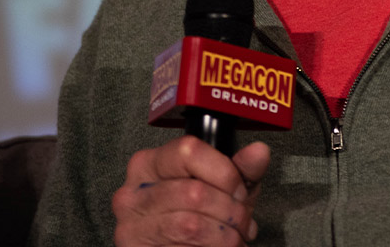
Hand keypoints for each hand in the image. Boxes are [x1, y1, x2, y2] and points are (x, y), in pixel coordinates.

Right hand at [111, 136, 270, 245]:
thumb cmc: (197, 217)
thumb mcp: (222, 189)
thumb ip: (241, 169)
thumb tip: (258, 152)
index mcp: (150, 164)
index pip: (188, 151)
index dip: (224, 173)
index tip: (240, 191)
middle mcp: (133, 192)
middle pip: (194, 192)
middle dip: (230, 211)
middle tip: (242, 221)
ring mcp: (131, 226)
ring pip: (190, 225)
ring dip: (224, 236)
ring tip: (233, 238)